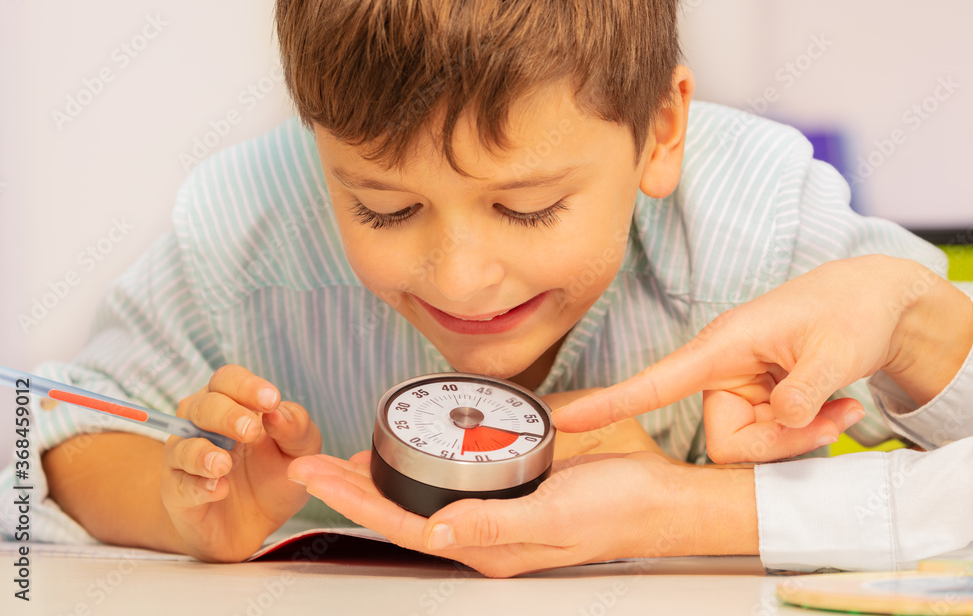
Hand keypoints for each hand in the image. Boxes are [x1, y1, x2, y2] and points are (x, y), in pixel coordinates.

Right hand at [161, 365, 321, 560]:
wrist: (257, 526)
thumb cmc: (274, 476)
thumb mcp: (300, 451)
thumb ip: (296, 428)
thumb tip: (278, 412)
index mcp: (232, 404)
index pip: (228, 380)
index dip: (246, 386)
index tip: (271, 400)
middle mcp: (201, 425)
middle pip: (202, 406)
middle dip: (227, 415)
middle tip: (252, 431)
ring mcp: (185, 459)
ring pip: (182, 446)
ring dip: (203, 453)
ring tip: (225, 464)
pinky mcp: (178, 493)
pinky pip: (179, 485)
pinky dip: (198, 487)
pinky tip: (220, 490)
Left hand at [287, 450, 756, 576]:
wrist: (660, 493)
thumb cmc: (617, 513)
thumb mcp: (556, 520)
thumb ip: (497, 526)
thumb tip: (436, 532)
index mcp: (487, 543)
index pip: (405, 526)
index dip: (357, 504)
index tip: (316, 477)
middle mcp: (482, 523)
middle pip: (402, 508)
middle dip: (351, 488)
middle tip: (304, 461)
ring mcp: (494, 497)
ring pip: (421, 487)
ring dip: (376, 471)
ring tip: (334, 454)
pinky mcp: (511, 470)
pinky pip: (454, 462)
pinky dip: (418, 450)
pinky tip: (401, 436)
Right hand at [554, 255, 972, 462]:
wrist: (874, 300)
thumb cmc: (850, 308)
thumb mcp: (836, 350)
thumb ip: (806, 392)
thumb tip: (785, 424)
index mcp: (723, 346)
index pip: (657, 381)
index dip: (613, 403)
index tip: (568, 420)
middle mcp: (722, 369)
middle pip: (726, 440)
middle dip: (778, 443)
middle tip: (829, 418)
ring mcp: (740, 387)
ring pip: (751, 446)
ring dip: (801, 437)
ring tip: (842, 405)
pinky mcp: (758, 398)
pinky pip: (770, 438)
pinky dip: (809, 432)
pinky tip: (838, 405)